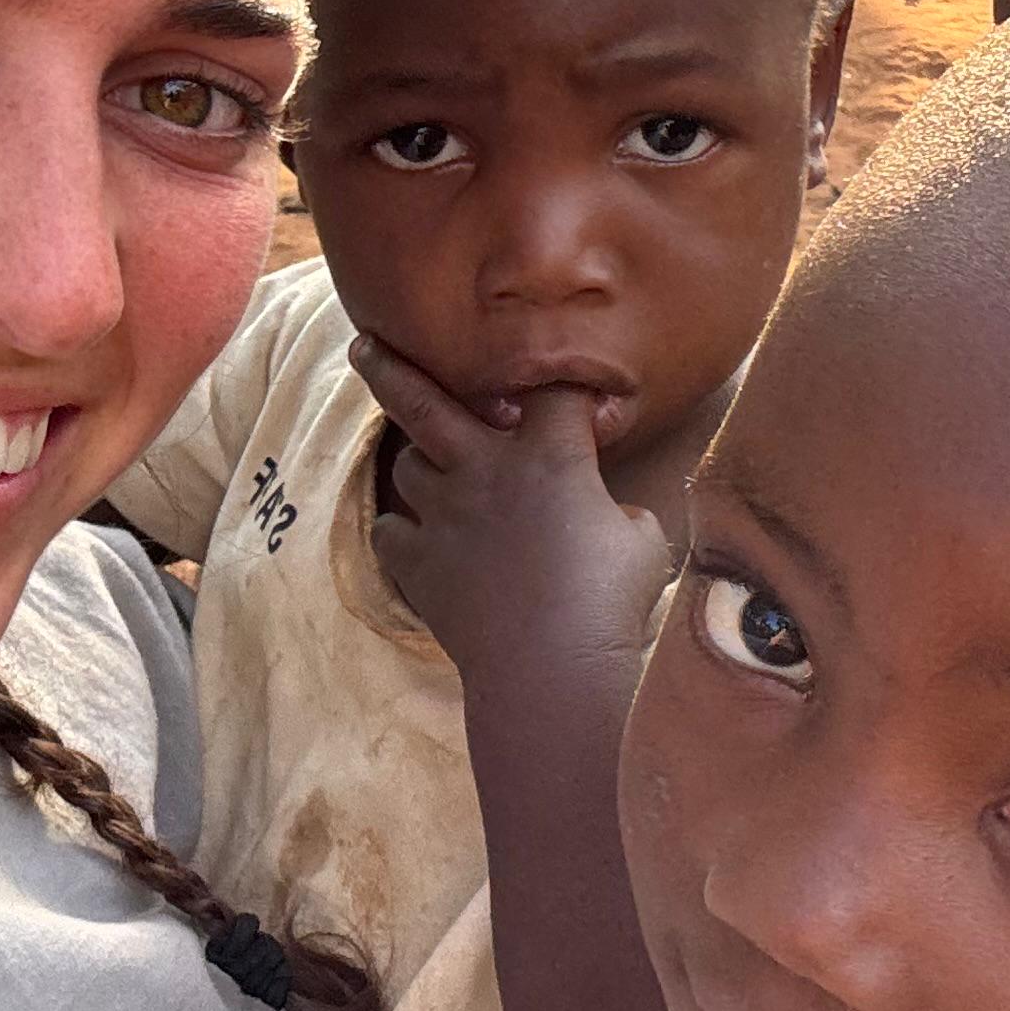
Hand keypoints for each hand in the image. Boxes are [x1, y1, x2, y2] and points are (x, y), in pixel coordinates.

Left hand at [354, 337, 674, 691]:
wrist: (551, 667)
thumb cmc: (610, 604)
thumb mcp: (643, 543)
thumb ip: (620, 513)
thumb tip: (612, 515)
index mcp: (550, 455)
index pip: (552, 389)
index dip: (561, 383)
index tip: (567, 389)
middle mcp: (486, 470)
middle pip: (423, 400)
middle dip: (391, 366)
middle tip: (366, 343)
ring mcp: (445, 515)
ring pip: (409, 465)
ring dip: (422, 463)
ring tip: (431, 467)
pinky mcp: (419, 563)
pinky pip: (391, 532)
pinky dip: (402, 531)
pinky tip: (418, 538)